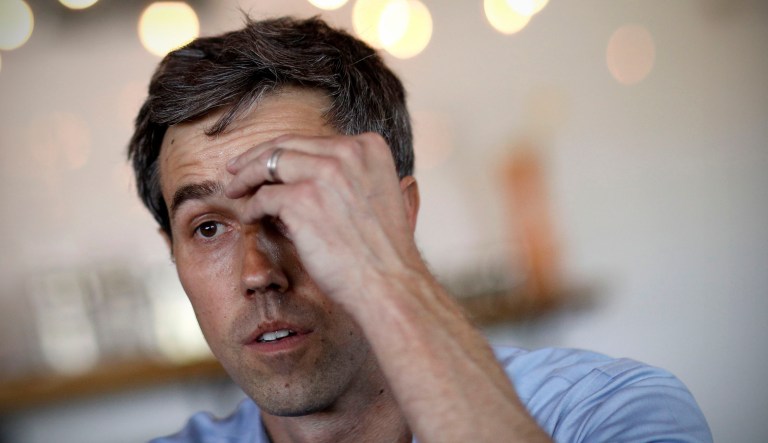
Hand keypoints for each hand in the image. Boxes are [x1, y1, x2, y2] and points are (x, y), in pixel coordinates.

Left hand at [225, 132, 420, 311]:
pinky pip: (263, 196)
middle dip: (256, 156)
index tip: (268, 160)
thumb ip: (352, 175)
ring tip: (234, 190)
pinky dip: (251, 207)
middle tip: (236, 168)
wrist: (389, 284)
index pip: (313, 141)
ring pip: (268, 164)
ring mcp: (324, 174)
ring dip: (245, 177)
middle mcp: (348, 152)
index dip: (286, 151)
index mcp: (369, 147)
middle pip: (286, 145)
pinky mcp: (302, 200)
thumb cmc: (384, 251)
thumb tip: (307, 171)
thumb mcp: (379, 195)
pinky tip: (249, 217)